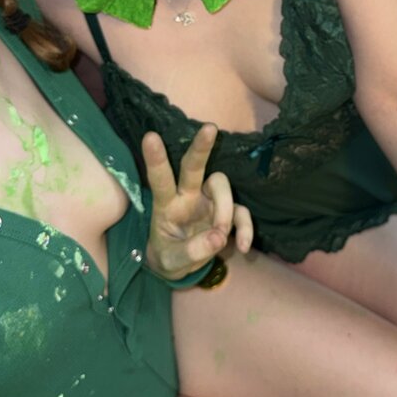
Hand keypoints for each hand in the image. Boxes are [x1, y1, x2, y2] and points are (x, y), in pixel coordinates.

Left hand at [143, 124, 252, 282]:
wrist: (182, 267)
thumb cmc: (169, 255)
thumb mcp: (172, 261)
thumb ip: (190, 252)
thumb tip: (218, 238)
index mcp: (167, 204)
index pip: (160, 179)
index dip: (156, 159)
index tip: (150, 136)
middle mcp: (188, 195)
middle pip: (193, 166)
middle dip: (201, 148)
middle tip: (210, 129)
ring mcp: (209, 201)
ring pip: (221, 185)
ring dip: (224, 210)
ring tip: (220, 236)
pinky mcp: (227, 213)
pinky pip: (241, 213)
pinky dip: (245, 228)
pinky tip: (242, 247)